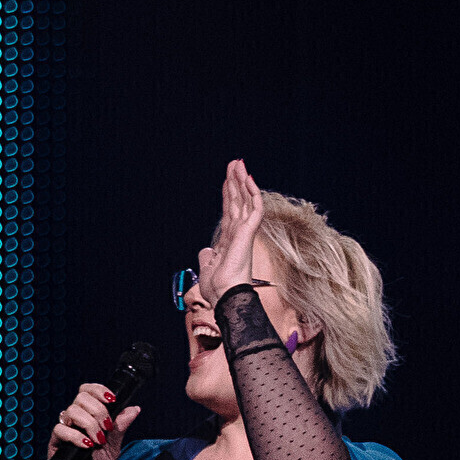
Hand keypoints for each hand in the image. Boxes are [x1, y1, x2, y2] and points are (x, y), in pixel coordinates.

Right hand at [46, 382, 139, 459]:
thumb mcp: (114, 447)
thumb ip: (120, 428)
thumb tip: (134, 408)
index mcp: (89, 416)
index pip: (87, 392)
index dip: (98, 390)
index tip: (112, 399)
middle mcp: (75, 419)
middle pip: (80, 397)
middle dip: (98, 410)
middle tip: (107, 427)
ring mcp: (64, 429)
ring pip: (71, 411)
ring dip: (90, 424)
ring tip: (99, 441)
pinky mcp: (54, 441)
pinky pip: (60, 429)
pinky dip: (76, 436)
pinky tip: (87, 446)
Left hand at [193, 159, 266, 308]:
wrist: (225, 297)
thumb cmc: (218, 288)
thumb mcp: (207, 267)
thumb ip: (207, 255)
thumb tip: (206, 250)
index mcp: (230, 239)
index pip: (230, 210)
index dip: (229, 193)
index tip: (229, 177)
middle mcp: (239, 233)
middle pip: (238, 200)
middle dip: (236, 181)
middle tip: (235, 162)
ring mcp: (245, 232)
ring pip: (246, 200)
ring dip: (242, 181)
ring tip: (239, 163)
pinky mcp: (249, 233)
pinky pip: (254, 209)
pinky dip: (253, 193)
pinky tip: (249, 179)